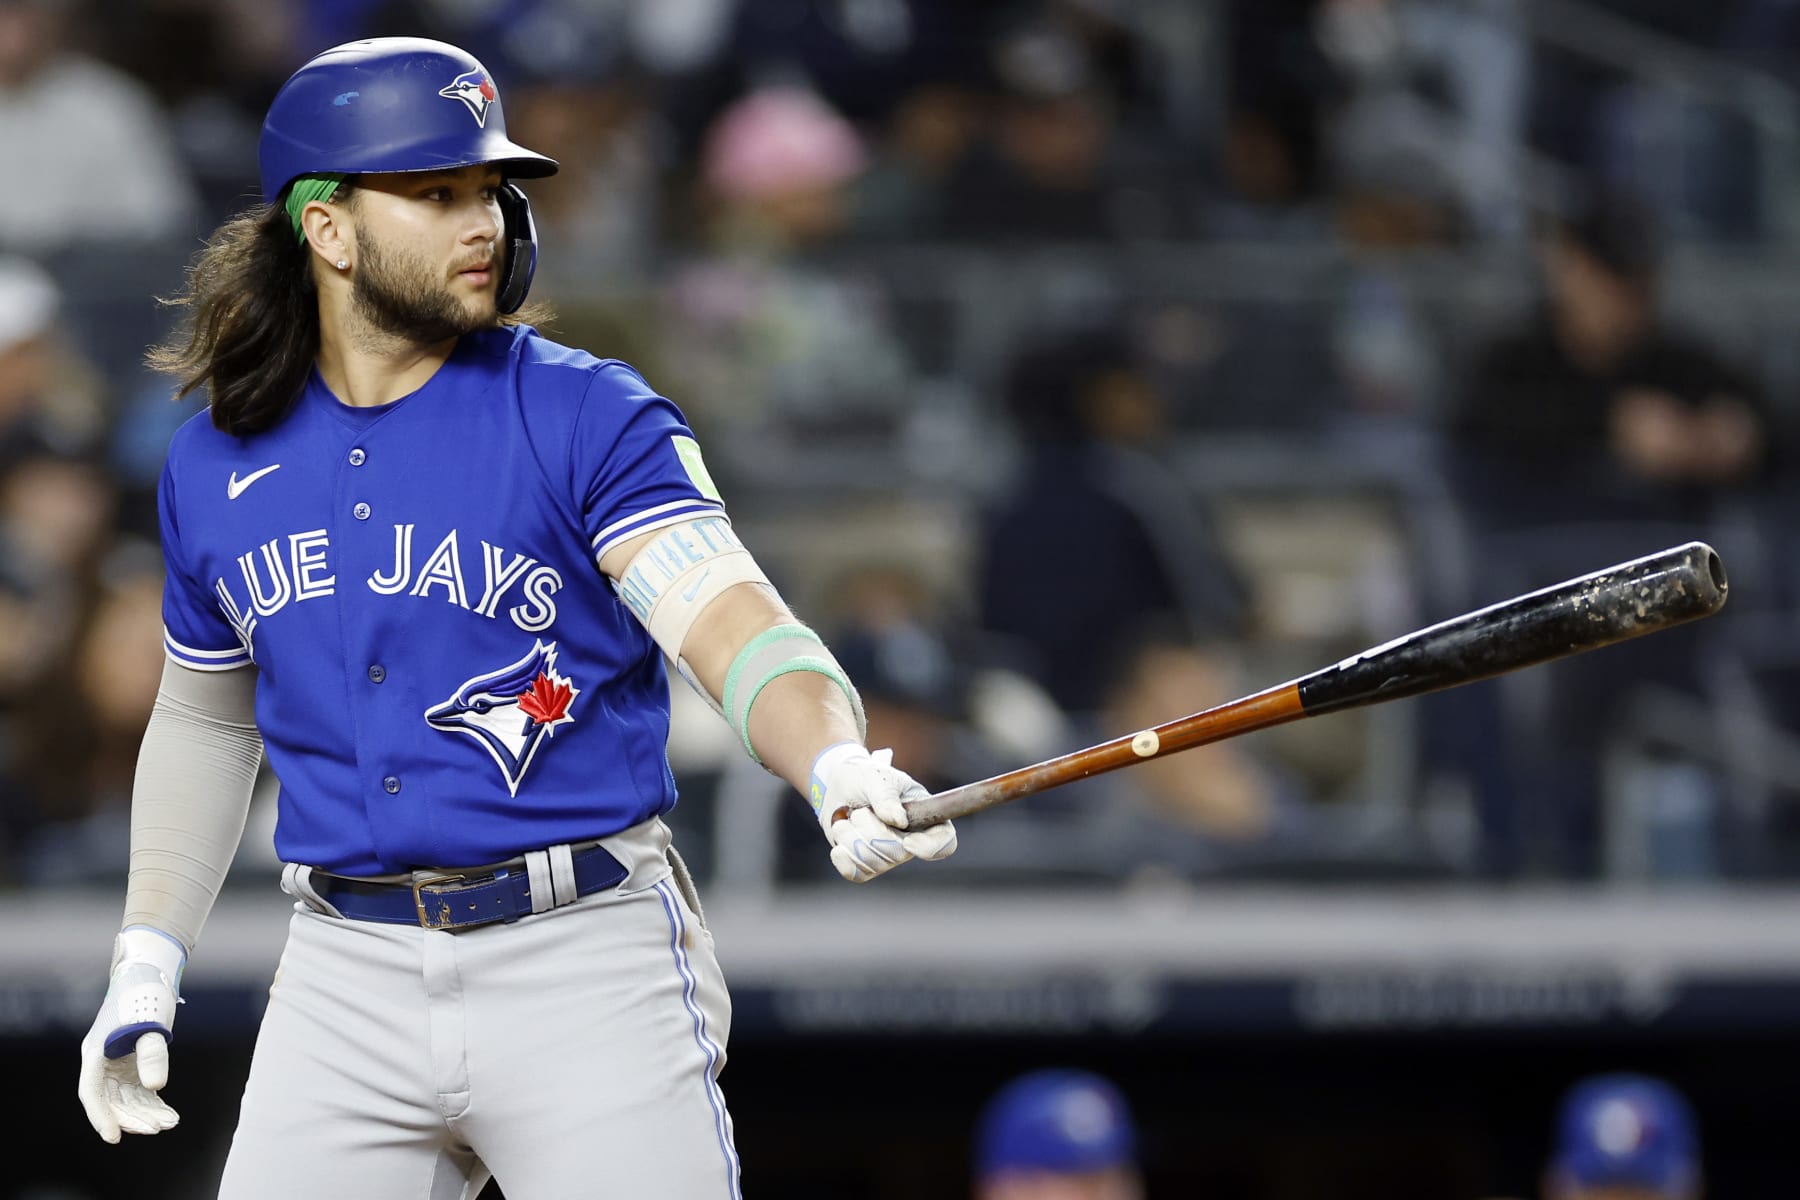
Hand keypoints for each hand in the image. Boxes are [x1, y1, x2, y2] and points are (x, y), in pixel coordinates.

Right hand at [78, 927, 184, 1142]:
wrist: (149, 973)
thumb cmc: (145, 995)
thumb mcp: (150, 1023)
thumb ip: (153, 1054)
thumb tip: (157, 1087)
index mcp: (95, 1053)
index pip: (92, 1093)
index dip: (102, 1117)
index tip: (114, 1137)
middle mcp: (101, 1062)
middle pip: (111, 1100)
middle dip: (133, 1117)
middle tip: (158, 1129)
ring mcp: (115, 1064)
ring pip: (126, 1098)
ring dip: (145, 1112)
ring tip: (170, 1123)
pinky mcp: (131, 1062)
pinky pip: (138, 1090)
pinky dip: (152, 1102)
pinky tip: (168, 1113)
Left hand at [809, 743, 956, 882]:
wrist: (837, 785)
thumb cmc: (864, 777)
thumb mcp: (876, 777)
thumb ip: (887, 797)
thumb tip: (899, 821)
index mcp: (925, 815)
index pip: (944, 841)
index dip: (930, 848)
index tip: (908, 840)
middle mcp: (911, 840)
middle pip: (898, 855)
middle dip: (871, 832)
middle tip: (859, 811)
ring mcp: (888, 855)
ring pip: (874, 864)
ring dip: (852, 838)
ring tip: (848, 818)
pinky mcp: (866, 865)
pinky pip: (857, 874)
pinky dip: (843, 859)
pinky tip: (839, 845)